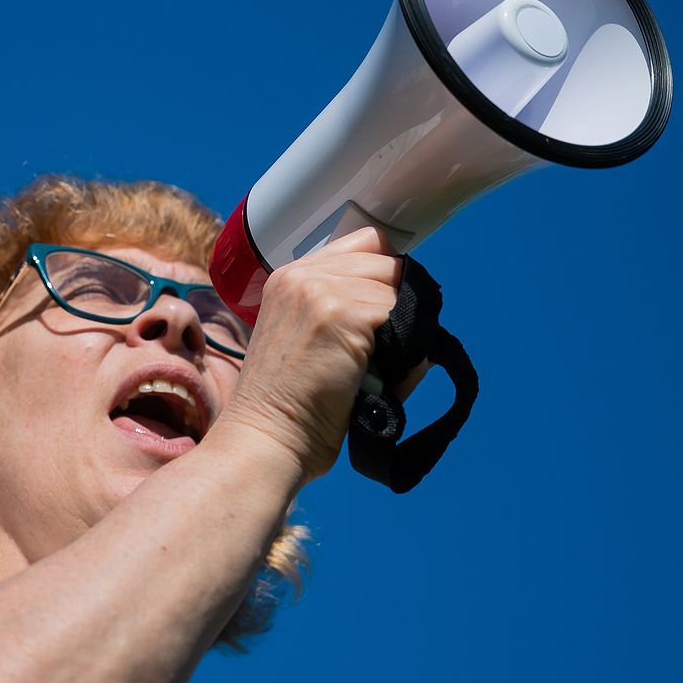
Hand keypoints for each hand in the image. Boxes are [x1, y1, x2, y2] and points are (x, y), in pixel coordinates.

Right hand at [214, 226, 402, 482]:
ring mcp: (320, 292)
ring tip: (376, 368)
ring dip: (399, 328)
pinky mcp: (341, 315)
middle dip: (395, 302)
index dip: (382, 276)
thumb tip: (418, 319)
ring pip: (395, 290)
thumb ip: (349, 313)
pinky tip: (376, 377)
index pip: (363, 243)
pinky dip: (401, 348)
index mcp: (289, 277)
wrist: (265, 439)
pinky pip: (398, 315)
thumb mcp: (306, 340)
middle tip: (382, 350)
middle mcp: (301, 275)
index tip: (383, 314)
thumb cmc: (289, 408)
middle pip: (386, 262)